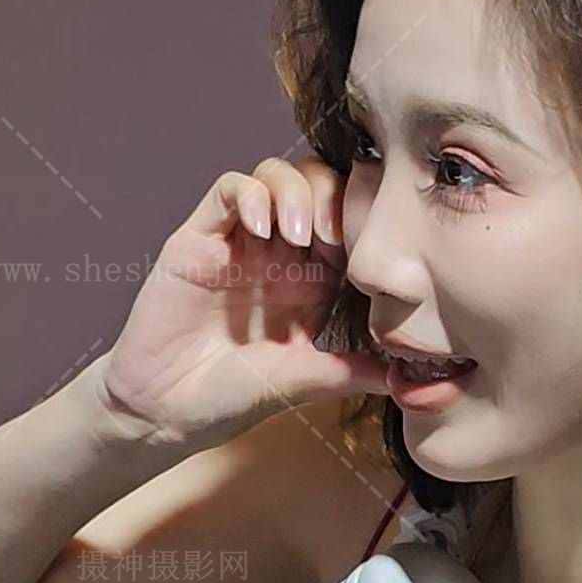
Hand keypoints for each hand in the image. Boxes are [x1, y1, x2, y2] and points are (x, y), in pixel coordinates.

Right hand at [98, 153, 391, 446]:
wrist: (168, 408)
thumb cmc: (234, 396)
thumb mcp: (308, 381)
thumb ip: (357, 371)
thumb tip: (412, 378)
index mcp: (311, 278)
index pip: (346, 219)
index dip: (362, 220)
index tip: (367, 252)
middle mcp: (278, 251)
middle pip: (316, 183)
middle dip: (332, 196)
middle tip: (333, 236)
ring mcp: (239, 239)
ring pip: (275, 174)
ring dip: (295, 192)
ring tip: (298, 234)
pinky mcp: (200, 236)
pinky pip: (229, 187)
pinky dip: (250, 195)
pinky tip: (259, 229)